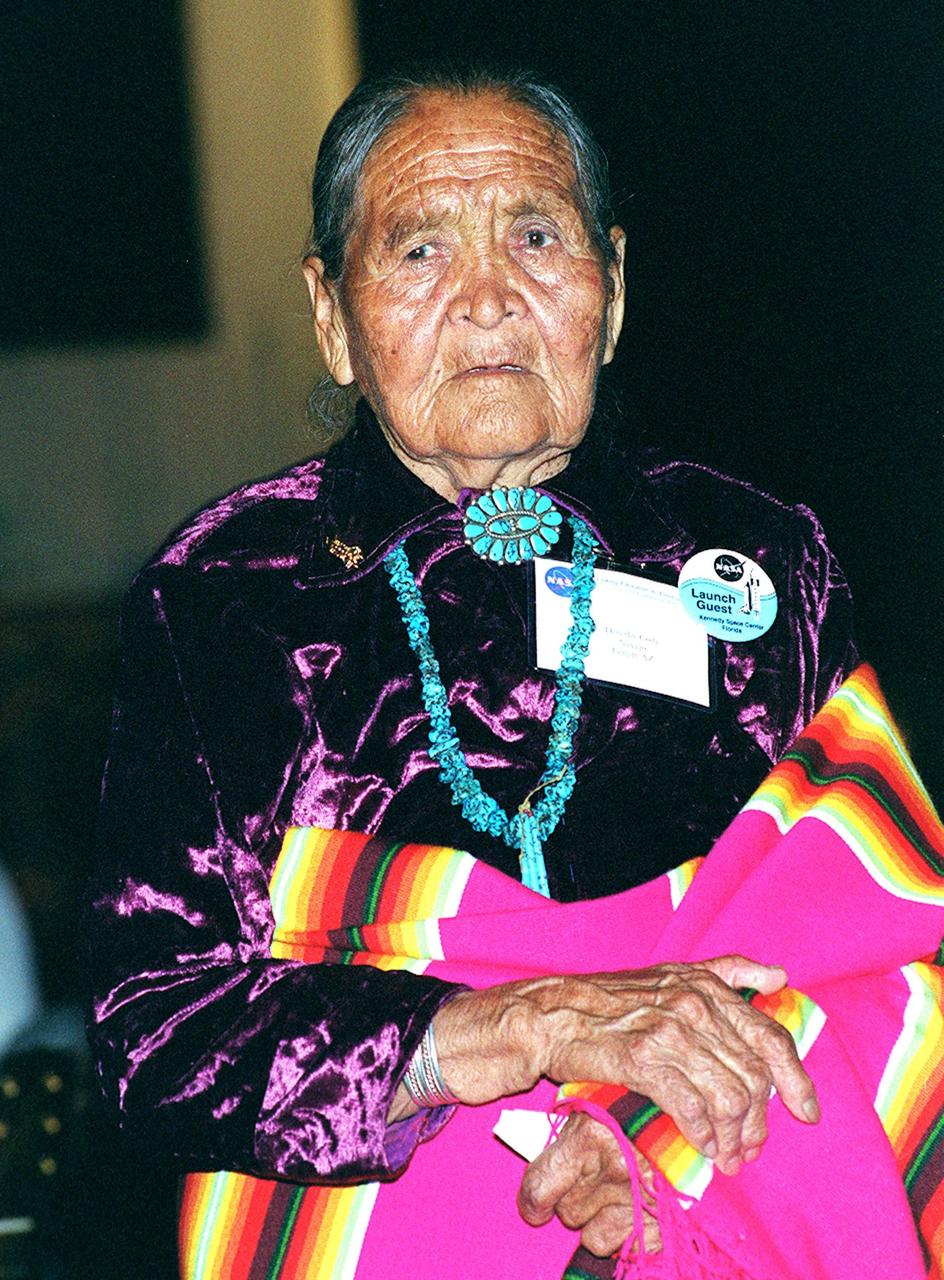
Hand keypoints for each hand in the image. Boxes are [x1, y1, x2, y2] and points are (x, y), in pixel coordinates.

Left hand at [517, 1111, 660, 1257]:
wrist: (703, 1111)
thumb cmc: (645, 1100)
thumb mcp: (604, 1097)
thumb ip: (576, 1124)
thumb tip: (541, 1151)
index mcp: (589, 1134)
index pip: (540, 1187)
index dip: (533, 1202)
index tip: (536, 1208)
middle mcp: (611, 1170)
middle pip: (569, 1211)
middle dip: (576, 1200)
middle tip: (593, 1180)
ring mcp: (638, 1199)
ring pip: (595, 1238)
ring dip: (601, 1222)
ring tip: (618, 1193)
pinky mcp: (663, 1222)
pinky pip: (629, 1248)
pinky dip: (630, 1233)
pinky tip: (639, 1207)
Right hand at [525, 955, 818, 1173]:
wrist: (554, 1014)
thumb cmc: (613, 998)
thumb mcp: (674, 972)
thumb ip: (729, 972)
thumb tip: (779, 976)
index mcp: (707, 986)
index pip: (770, 1036)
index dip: (796, 1078)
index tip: (807, 1112)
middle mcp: (695, 1005)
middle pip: (754, 1076)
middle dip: (760, 1121)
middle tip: (752, 1148)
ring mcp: (670, 1031)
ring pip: (728, 1096)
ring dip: (734, 1135)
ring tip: (728, 1156)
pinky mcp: (643, 1060)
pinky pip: (691, 1107)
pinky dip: (702, 1134)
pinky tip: (701, 1146)